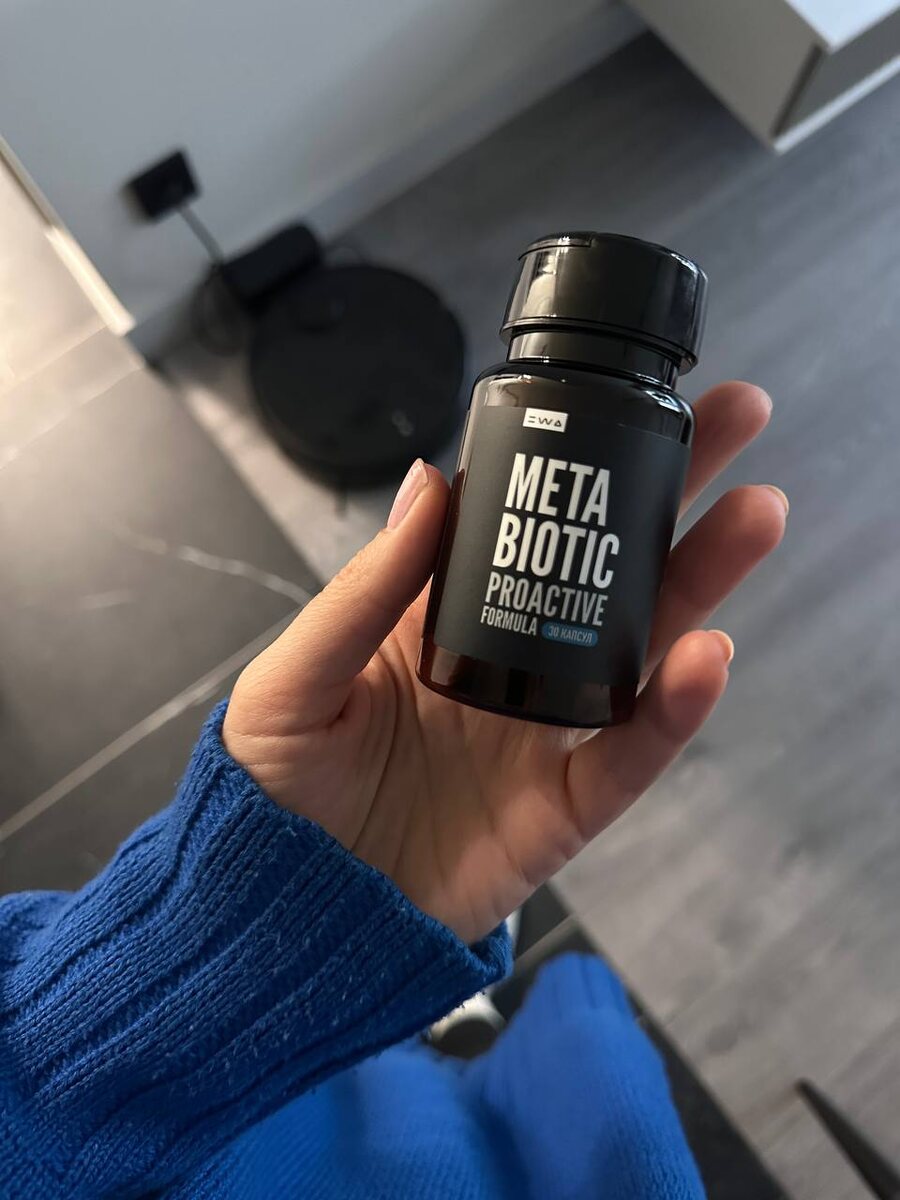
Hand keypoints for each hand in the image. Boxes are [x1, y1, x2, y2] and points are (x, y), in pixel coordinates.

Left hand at [223, 381, 785, 943]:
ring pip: (638, 651)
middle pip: (604, 571)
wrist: (281, 915)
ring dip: (698, 585)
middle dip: (672, 497)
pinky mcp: (559, 813)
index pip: (525, 528)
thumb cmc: (273, 790)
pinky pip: (626, 759)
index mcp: (441, 622)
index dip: (576, 469)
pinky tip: (704, 659)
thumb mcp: (297, 678)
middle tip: (734, 424)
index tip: (625, 404)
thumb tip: (430, 481)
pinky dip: (670, 714)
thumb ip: (366, 591)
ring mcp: (541, 737)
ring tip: (752, 517)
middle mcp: (506, 667)